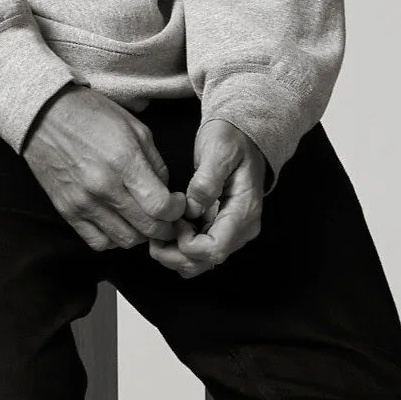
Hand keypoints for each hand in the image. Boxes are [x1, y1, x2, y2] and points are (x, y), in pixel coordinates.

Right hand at [22, 86, 187, 252]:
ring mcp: (83, 203)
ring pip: (125, 240)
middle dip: (166, 228)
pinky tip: (119, 224)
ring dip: (141, 235)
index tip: (178, 203)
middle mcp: (104, 187)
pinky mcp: (67, 212)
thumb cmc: (92, 116)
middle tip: (168, 218)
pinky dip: (114, 239)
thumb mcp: (135, 129)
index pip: (160, 206)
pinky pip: (98, 242)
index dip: (177, 210)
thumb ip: (156, 164)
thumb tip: (166, 192)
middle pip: (147, 229)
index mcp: (124, 162)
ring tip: (143, 220)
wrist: (45, 116)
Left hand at [147, 118, 267, 277]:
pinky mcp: (218, 229)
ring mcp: (230, 232)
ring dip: (174, 255)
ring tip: (159, 232)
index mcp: (244, 212)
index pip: (215, 249)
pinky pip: (197, 253)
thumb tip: (192, 208)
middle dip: (175, 255)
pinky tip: (169, 229)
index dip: (188, 245)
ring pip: (199, 263)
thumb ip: (207, 181)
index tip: (176, 223)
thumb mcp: (219, 150)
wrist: (242, 136)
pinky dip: (179, 249)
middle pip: (205, 262)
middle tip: (156, 234)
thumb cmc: (232, 140)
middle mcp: (241, 229)